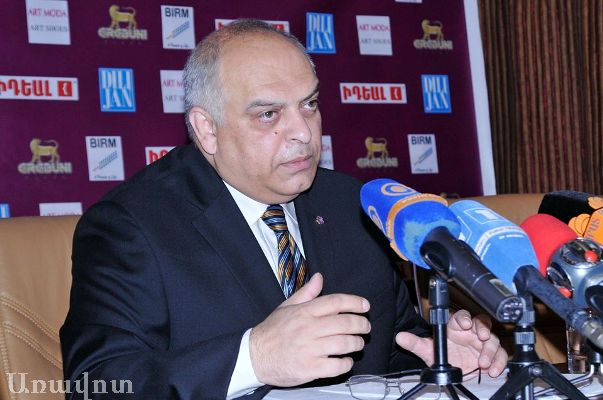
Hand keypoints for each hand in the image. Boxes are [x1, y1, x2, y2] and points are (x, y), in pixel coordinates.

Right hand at [249, 273, 370, 386]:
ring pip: (344, 344)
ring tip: (357, 343)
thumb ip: (306, 293)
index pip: (336, 302)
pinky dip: (346, 363)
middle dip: (361, 324)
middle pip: (345, 323)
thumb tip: (320, 277)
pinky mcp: (309, 369)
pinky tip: (346, 361)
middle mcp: (308, 329)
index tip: (365, 305)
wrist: (254, 356)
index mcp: (304, 312)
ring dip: (356, 343)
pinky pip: (337, 366)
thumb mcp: (286, 307)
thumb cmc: (272, 331)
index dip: (354, 302)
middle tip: (365, 327)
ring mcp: (309, 349)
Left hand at [395, 309, 507, 376]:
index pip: (462, 317)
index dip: (464, 318)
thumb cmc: (444, 356)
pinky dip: (500, 362)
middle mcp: (471, 333)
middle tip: (481, 337)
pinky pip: (501, 356)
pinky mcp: (492, 356)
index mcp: (456, 327)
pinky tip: (493, 370)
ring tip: (483, 362)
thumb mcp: (428, 351)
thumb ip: (415, 343)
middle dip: (483, 328)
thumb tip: (400, 337)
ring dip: (489, 350)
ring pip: (492, 340)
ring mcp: (482, 344)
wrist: (455, 374)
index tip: (463, 324)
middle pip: (481, 323)